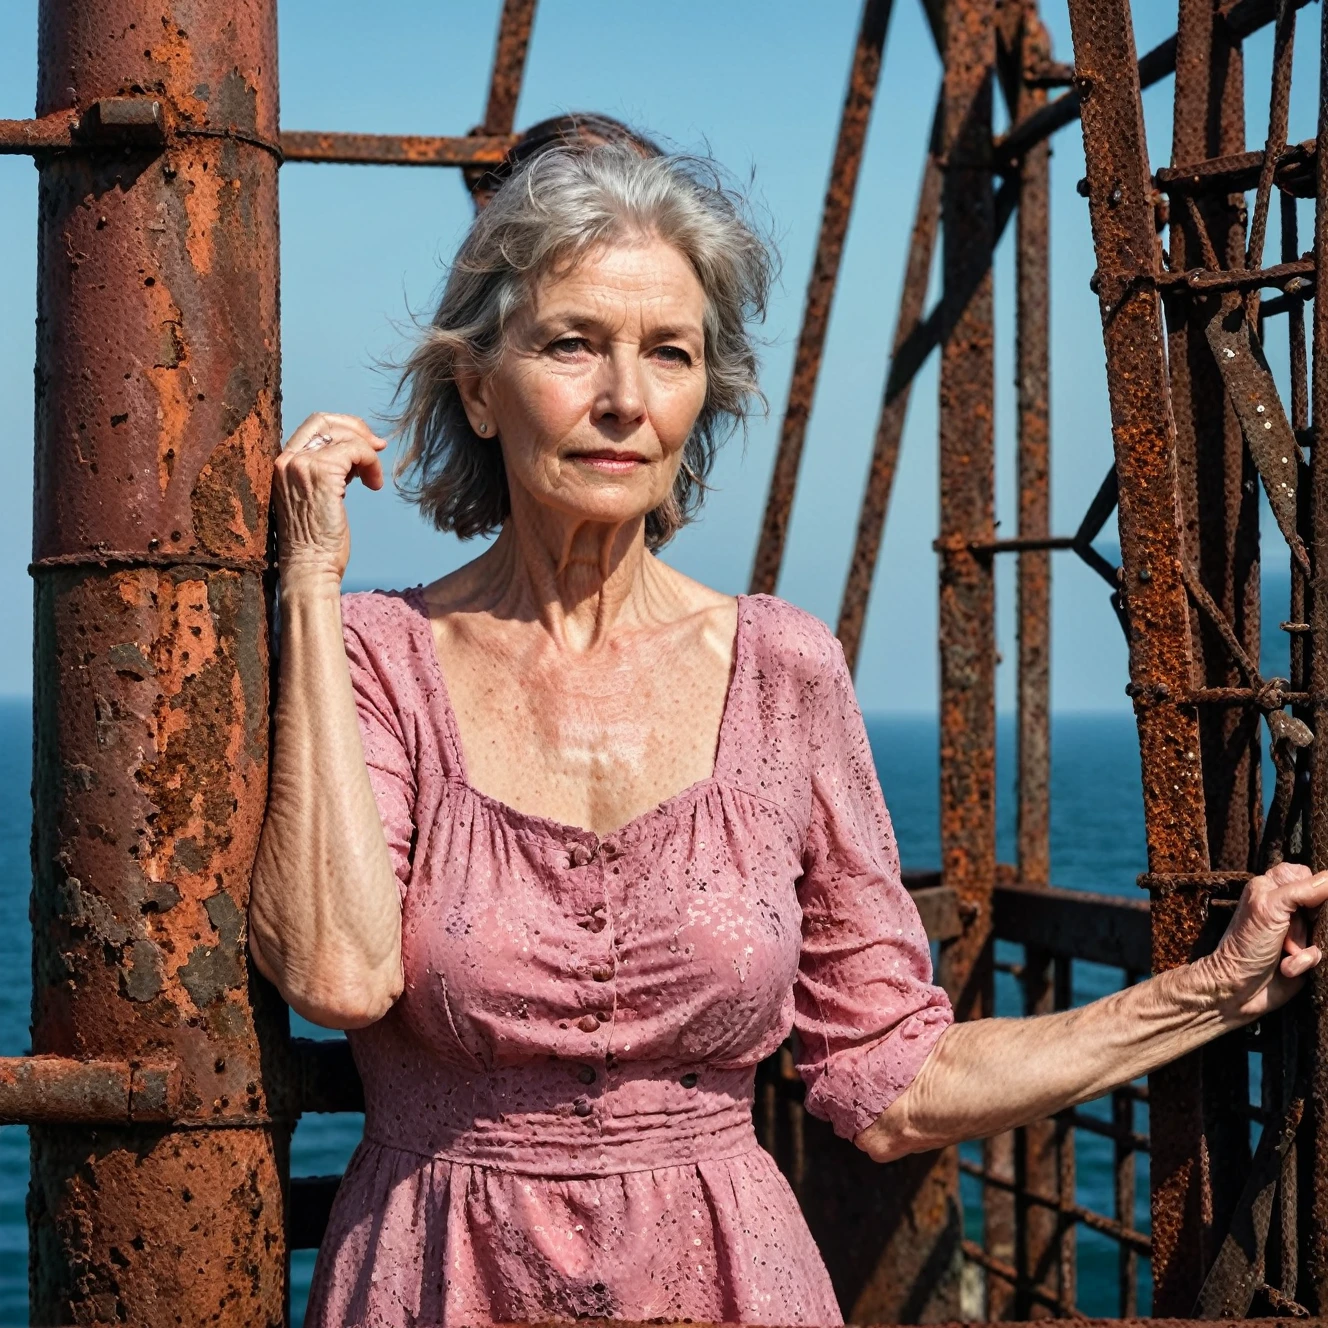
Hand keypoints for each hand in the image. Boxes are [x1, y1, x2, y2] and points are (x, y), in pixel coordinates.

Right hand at [273, 413, 386, 589]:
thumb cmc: (315, 541)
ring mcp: (301, 465)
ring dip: (368, 453)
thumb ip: (325, 471)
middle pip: (325, 420)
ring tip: (373, 479)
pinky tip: (374, 486)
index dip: (343, 428)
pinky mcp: (322, 473)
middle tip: (378, 448)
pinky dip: (372, 464)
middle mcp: (287, 459)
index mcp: (281, 463)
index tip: (365, 444)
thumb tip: (354, 453)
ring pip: (345, 437)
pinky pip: (356, 451)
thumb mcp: (315, 497)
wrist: (309, 567)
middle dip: (357, 429)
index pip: (312, 426)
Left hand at [1199, 861, 1327, 1021]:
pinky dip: (1304, 962)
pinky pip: (1320, 953)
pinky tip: (1287, 968)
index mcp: (1271, 888)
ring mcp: (1296, 932)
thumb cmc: (1246, 944)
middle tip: (1288, 932)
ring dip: (1306, 946)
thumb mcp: (1271, 909)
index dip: (1312, 890)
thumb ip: (1302, 891)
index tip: (1304, 904)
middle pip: (1321, 905)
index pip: (1307, 876)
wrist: (1238, 989)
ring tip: (1285, 952)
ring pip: (1324, 930)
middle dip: (1309, 922)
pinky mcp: (1303, 956)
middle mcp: (1285, 908)